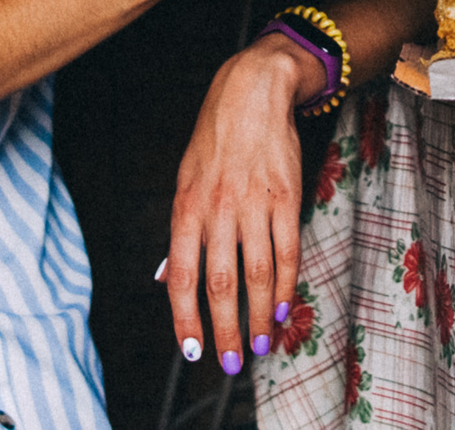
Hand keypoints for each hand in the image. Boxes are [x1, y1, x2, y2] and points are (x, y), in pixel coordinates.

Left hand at [163, 34, 318, 371]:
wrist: (252, 92)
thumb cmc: (213, 140)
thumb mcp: (183, 180)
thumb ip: (181, 233)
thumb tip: (167, 279)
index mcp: (186, 207)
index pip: (182, 275)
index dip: (185, 318)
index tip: (192, 350)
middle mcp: (218, 208)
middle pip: (221, 283)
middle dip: (225, 330)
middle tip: (232, 363)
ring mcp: (254, 203)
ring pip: (257, 273)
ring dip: (260, 315)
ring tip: (262, 344)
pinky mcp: (286, 196)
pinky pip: (287, 250)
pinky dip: (286, 283)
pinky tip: (283, 306)